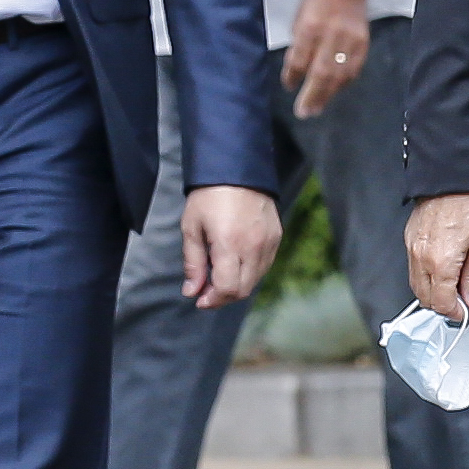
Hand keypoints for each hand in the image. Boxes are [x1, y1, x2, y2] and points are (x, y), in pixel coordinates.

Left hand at [182, 184, 281, 309]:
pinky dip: (249, 272)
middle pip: (243, 289)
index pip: (227, 289)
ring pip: (255, 279)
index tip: (199, 298)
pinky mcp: (277, 237)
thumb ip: (193, 263)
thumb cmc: (208, 196)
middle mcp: (254, 247)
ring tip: (219, 275)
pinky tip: (235, 262)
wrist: (237, 168)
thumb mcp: (192, 227)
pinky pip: (264, 265)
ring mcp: (269, 242)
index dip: (213, 300)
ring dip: (237, 285)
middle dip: (223, 297)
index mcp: (230, 244)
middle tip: (206, 290)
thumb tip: (191, 291)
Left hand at [281, 0, 372, 119]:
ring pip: (339, 75)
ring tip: (317, 108)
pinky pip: (353, 69)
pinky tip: (335, 91)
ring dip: (327, 95)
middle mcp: (331, 34)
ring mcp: (350, 39)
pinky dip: (343, 83)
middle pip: (321, 73)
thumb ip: (298, 45)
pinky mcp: (363, 42)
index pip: (299, 60)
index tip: (289, 87)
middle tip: (304, 112)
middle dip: (311, 96)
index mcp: (310, 26)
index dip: (292, 77)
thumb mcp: (299, 18)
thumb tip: (295, 72)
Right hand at [405, 192, 468, 319]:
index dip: (456, 313)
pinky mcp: (409, 238)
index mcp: (441, 262)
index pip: (441, 303)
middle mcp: (420, 257)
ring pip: (417, 284)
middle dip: (444, 304)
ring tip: (456, 284)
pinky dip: (427, 276)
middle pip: (425, 298)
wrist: (453, 172)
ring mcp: (412, 247)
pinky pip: (414, 267)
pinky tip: (445, 268)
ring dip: (434, 291)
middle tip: (464, 300)